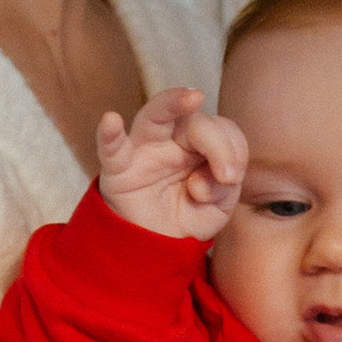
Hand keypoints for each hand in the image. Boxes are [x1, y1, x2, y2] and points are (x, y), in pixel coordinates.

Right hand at [95, 86, 245, 243]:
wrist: (153, 244)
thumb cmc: (186, 215)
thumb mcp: (217, 208)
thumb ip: (222, 189)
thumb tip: (206, 181)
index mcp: (199, 144)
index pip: (222, 131)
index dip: (233, 150)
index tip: (232, 180)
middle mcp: (171, 140)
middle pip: (194, 121)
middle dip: (216, 139)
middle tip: (229, 174)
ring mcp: (142, 150)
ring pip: (154, 116)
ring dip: (171, 103)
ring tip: (193, 96)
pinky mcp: (117, 169)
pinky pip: (111, 149)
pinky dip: (108, 135)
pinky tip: (111, 120)